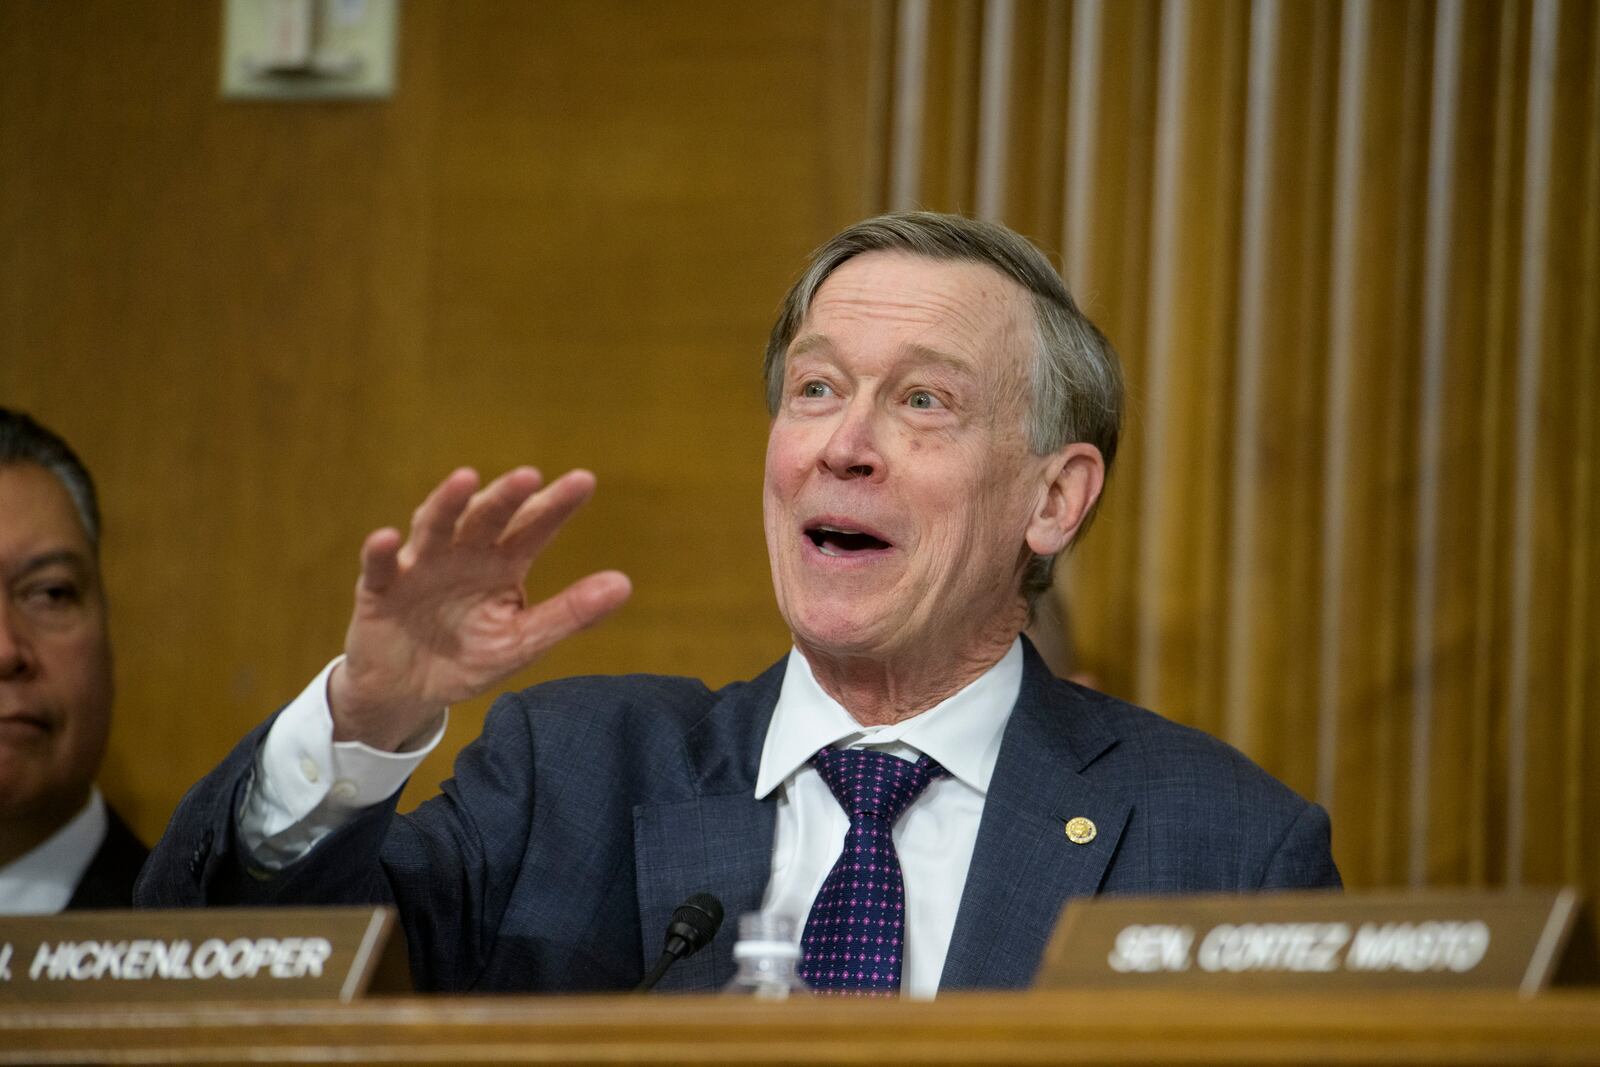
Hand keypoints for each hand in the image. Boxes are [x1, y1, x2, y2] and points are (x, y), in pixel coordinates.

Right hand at [328, 467, 630, 750]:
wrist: (408, 692)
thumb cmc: (469, 657)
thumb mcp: (523, 640)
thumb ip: (570, 613)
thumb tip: (624, 584)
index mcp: (503, 563)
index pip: (534, 527)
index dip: (556, 504)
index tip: (585, 481)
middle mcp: (463, 553)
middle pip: (486, 517)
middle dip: (506, 496)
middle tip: (529, 476)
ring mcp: (420, 566)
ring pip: (434, 527)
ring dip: (447, 502)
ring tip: (466, 480)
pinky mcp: (380, 589)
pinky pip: (377, 567)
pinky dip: (380, 552)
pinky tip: (387, 537)